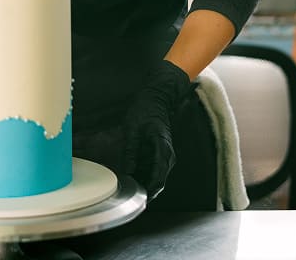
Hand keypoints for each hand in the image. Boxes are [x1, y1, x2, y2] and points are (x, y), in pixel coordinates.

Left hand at [120, 60, 192, 199]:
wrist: (156, 98)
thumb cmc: (144, 110)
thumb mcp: (132, 130)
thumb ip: (131, 152)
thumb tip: (127, 172)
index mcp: (163, 148)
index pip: (158, 176)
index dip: (149, 190)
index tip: (139, 199)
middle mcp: (168, 154)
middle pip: (159, 181)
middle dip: (145, 190)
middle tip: (128, 196)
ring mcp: (166, 155)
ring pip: (157, 177)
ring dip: (144, 183)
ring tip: (127, 187)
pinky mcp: (161, 154)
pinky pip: (154, 170)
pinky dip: (144, 175)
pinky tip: (131, 177)